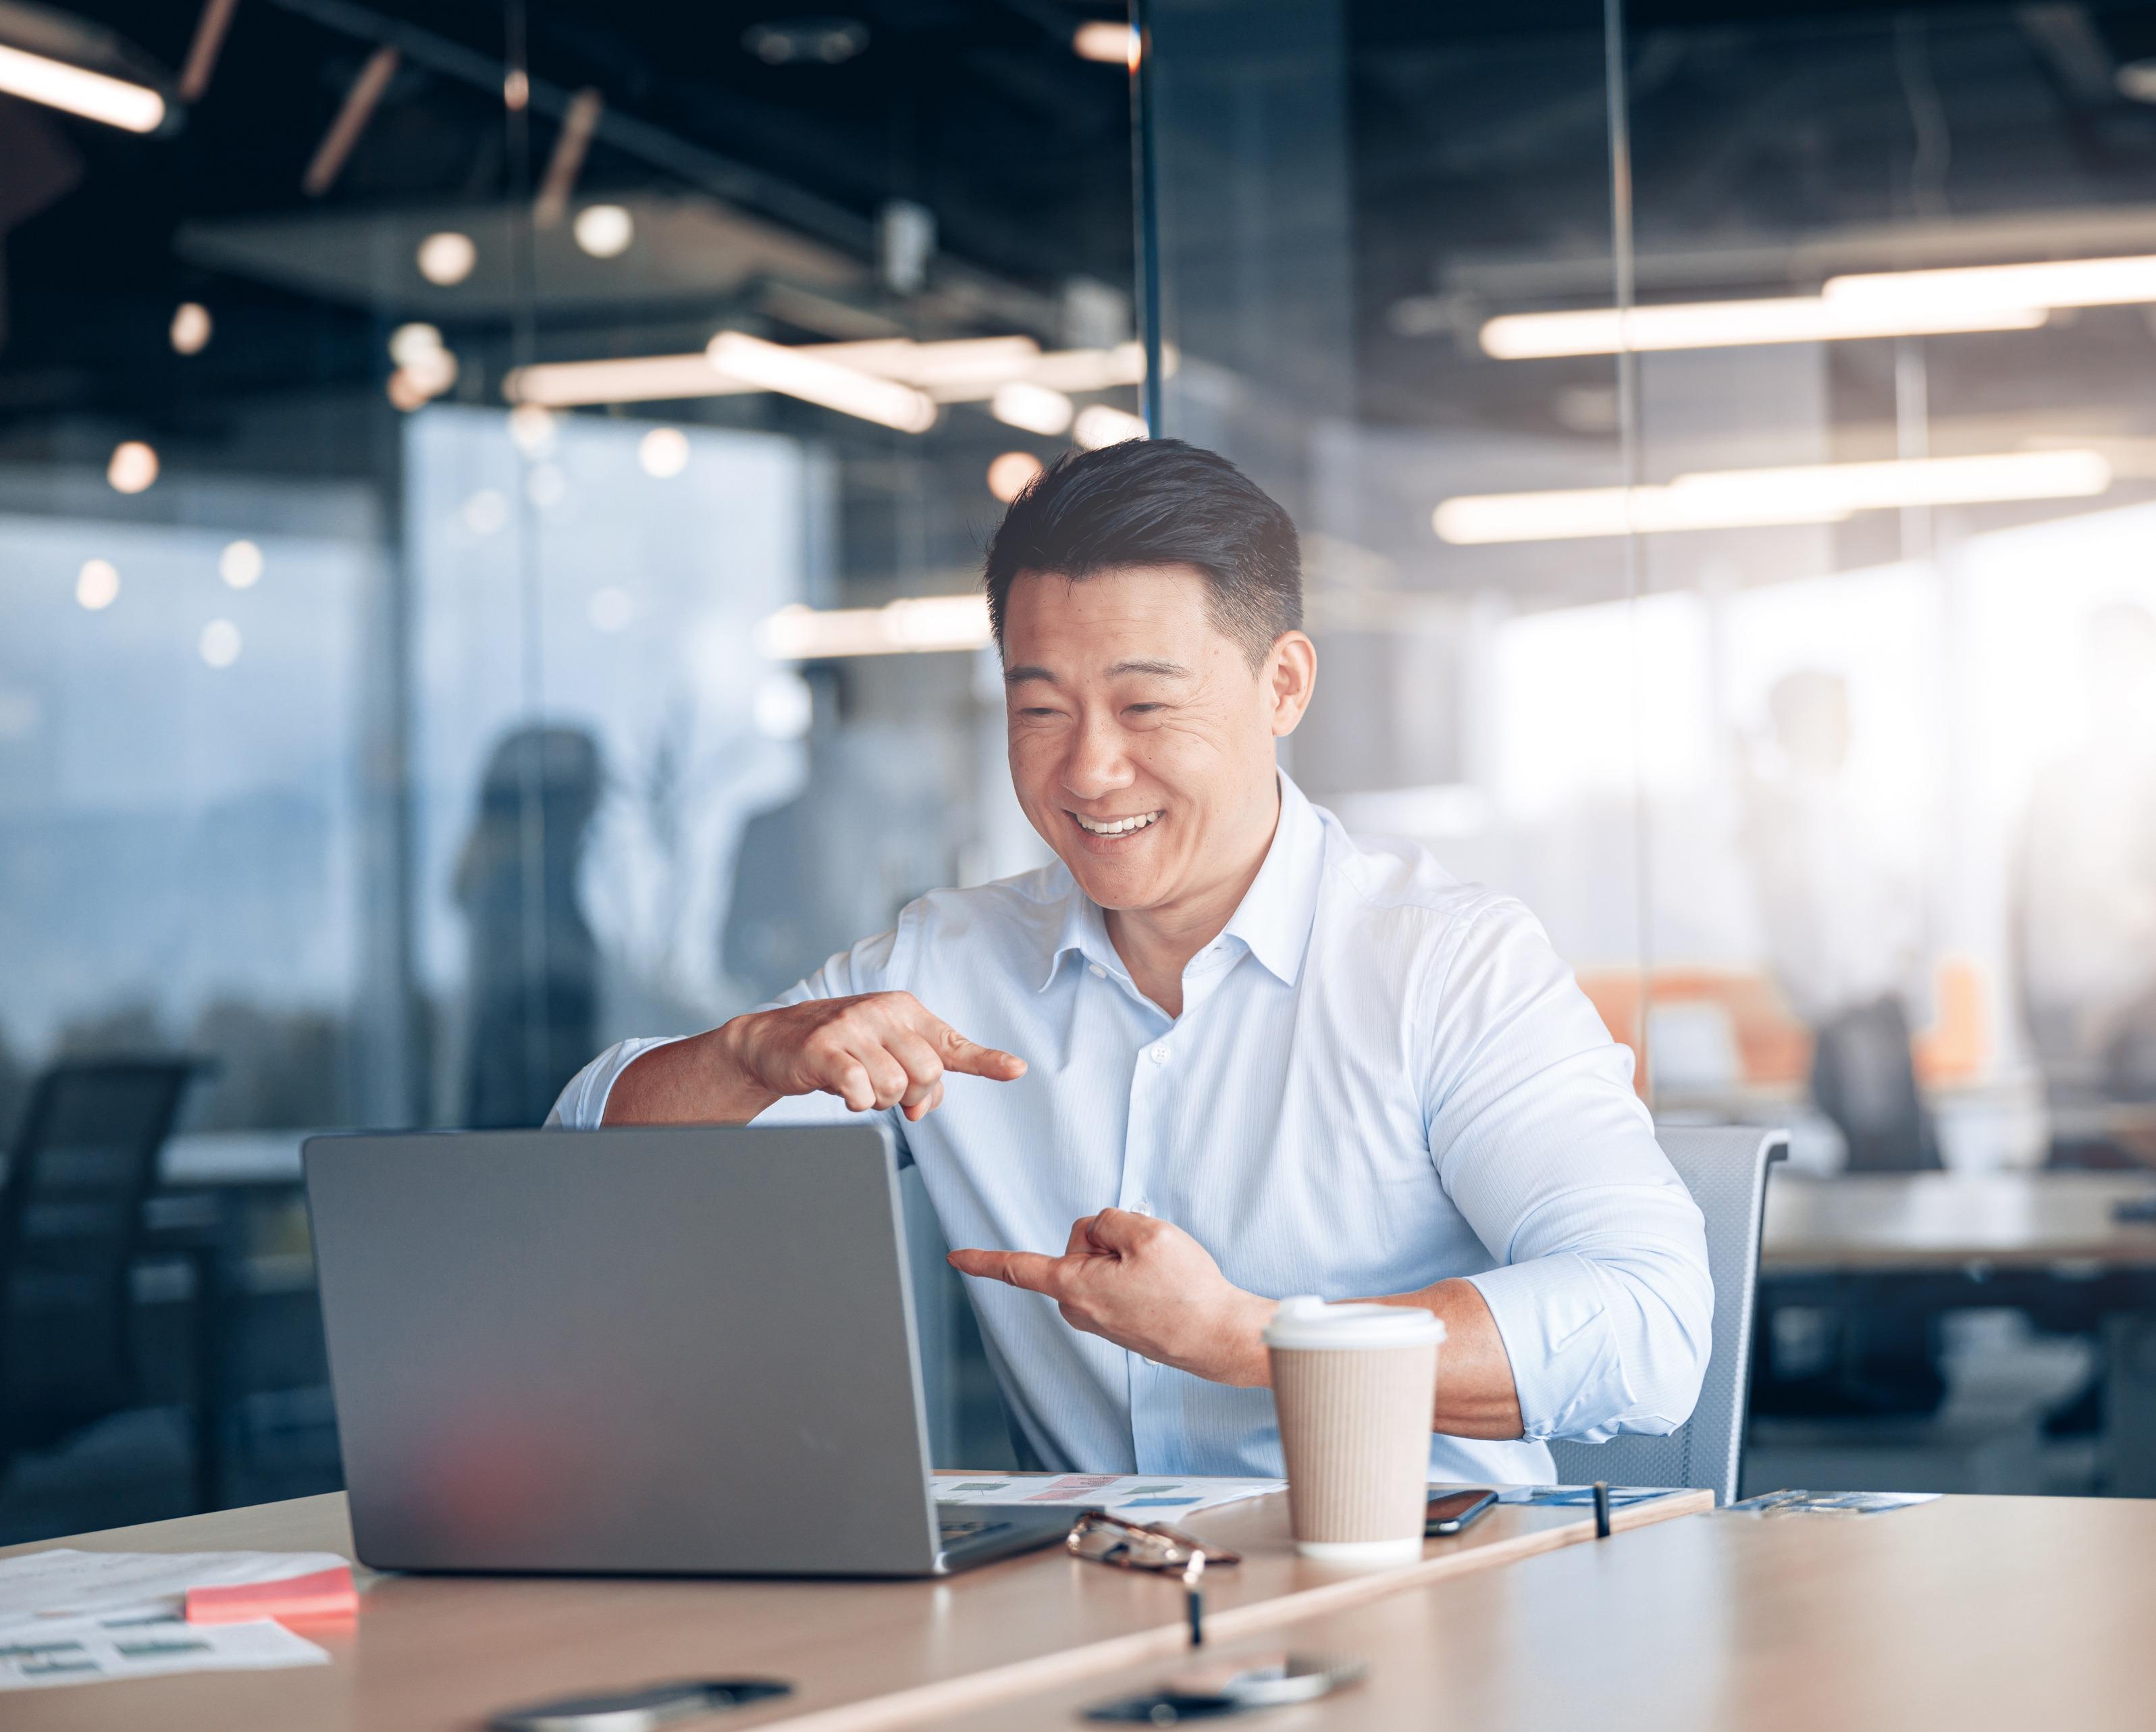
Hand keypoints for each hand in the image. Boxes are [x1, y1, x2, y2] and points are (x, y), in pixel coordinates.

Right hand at [722, 991, 1025, 1121]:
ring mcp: (852, 1027)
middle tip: (884, 1090)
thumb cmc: (840, 1048)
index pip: (952, 1043)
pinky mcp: (824, 1049)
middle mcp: (882, 1012)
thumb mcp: (885, 1053)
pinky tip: (843, 1089)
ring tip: (858, 1083)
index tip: (1018, 1070)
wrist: (774, 1042)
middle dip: (910, 1096)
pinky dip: (856, 1101)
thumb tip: (926, 1108)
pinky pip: (860, 1090)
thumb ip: (919, 1077)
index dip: (987, 1060)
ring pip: (895, 1088)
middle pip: (927, 1075)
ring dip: (878, 1100)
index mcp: (905, 1010)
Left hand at [948, 1210, 1275, 1385]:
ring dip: (1129, 1256)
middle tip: (1149, 1260)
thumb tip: (1098, 1233)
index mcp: (1074, 1287)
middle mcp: (1078, 1308)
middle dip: (1110, 1239)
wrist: (1219, 1337)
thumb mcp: (1146, 1233)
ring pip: (1102, 1259)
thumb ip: (1108, 1221)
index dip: (984, 1260)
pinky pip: (1118, 1277)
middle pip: (1080, 1244)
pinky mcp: (1117, 1321)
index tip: (954, 1258)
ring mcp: (1098, 1318)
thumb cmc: (1186, 1293)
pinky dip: (1139, 1272)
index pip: (1018, 1268)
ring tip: (1162, 1277)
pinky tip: (1163, 1286)